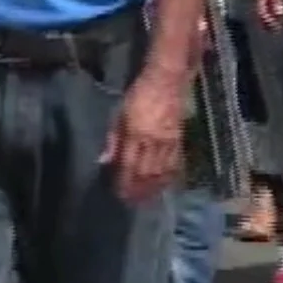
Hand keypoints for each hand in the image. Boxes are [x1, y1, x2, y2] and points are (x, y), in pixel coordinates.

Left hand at [99, 69, 183, 203]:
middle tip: (131, 203)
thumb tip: (103, 161)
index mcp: (134, 133)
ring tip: (146, 200)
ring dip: (152, 188)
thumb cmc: (139, 94)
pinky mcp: (179, 139)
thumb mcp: (119, 113)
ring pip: (160, 171)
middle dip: (137, 190)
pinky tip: (163, 184)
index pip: (127, 165)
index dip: (122, 182)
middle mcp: (152, 140)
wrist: (166, 80)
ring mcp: (167, 141)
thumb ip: (113, 139)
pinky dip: (168, 177)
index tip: (118, 194)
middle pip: (144, 172)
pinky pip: (174, 163)